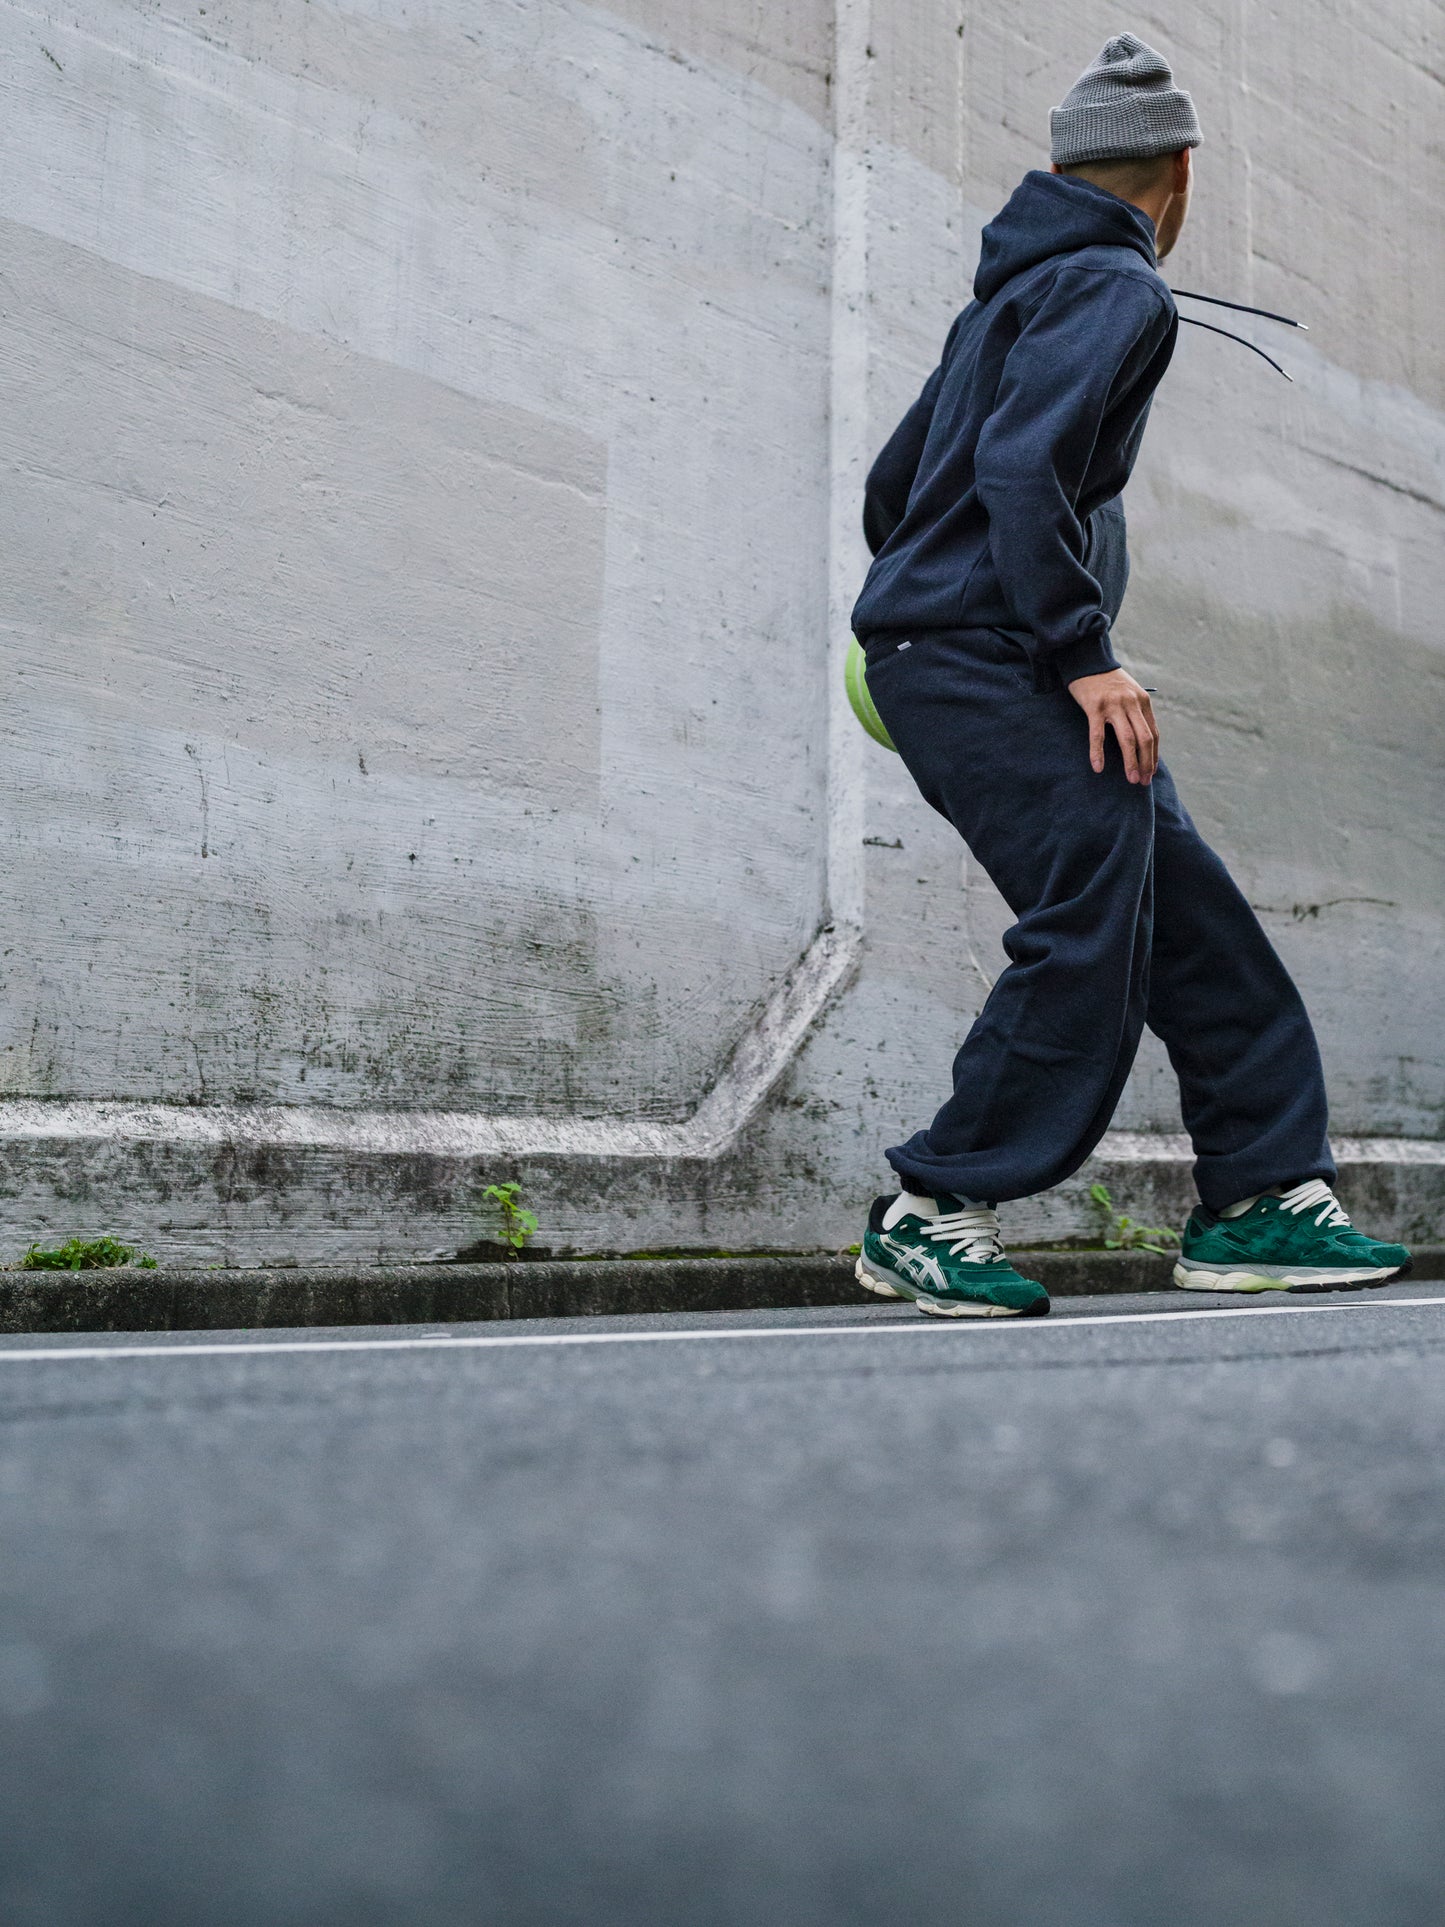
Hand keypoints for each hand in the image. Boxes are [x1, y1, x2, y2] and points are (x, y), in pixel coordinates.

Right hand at [1067, 667, 1158, 785]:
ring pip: (1127, 739)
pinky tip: (1098, 767)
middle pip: (1144, 739)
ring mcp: (1113, 705)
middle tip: (1143, 781)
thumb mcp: (1129, 694)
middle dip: (1146, 763)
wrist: (1087, 661)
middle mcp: (1131, 703)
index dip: (1153, 756)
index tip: (1151, 772)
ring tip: (1131, 779)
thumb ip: (1136, 713)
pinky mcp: (1095, 707)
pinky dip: (1098, 753)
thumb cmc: (1107, 682)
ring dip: (1131, 762)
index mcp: (1143, 702)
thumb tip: (1141, 741)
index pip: (1153, 734)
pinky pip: (1098, 735)